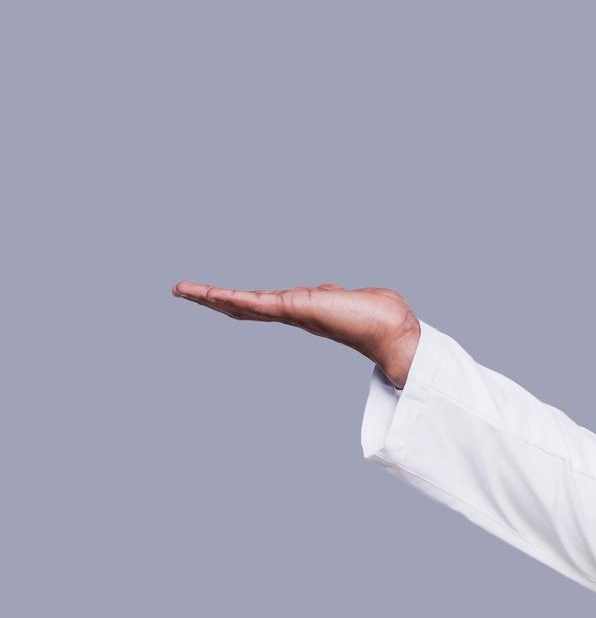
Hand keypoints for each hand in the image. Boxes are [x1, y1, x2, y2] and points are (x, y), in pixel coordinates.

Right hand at [172, 280, 421, 388]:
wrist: (391, 328)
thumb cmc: (378, 315)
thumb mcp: (347, 298)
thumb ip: (331, 295)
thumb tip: (327, 291)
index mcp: (302, 309)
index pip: (260, 304)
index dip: (235, 300)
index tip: (213, 294)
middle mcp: (292, 313)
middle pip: (243, 306)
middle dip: (211, 299)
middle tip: (182, 290)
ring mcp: (291, 312)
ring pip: (242, 304)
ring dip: (210, 297)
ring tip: (182, 289)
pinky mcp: (295, 308)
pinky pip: (256, 302)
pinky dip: (231, 297)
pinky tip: (208, 293)